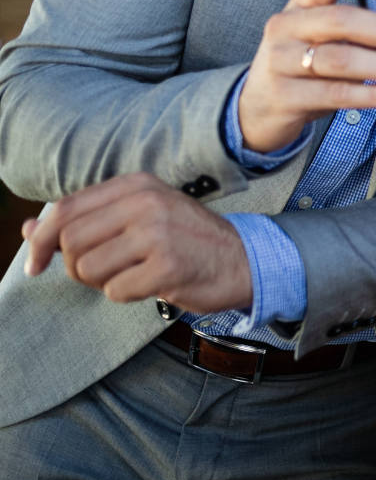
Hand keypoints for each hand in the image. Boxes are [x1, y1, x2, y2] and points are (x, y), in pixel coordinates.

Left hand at [22, 173, 252, 310]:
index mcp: (136, 185)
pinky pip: (114, 290)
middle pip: (69, 241)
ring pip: (86, 268)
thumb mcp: (138, 217)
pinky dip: (125, 295)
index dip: (41, 240)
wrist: (244, 260)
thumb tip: (27, 229)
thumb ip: (85, 219)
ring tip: (131, 275)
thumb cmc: (186, 240)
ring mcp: (158, 233)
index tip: (37, 263)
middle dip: (74, 265)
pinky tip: (150, 285)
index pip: (64, 209)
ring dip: (101, 282)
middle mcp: (146, 203)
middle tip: (102, 272)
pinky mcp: (167, 266)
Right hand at [237, 0, 375, 152]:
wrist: (258, 108)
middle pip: (340, 21)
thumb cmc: (307, 68)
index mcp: (301, 5)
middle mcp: (286, 26)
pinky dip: (374, 94)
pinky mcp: (285, 95)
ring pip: (340, 59)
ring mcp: (280, 61)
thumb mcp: (341, 42)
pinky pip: (336, 93)